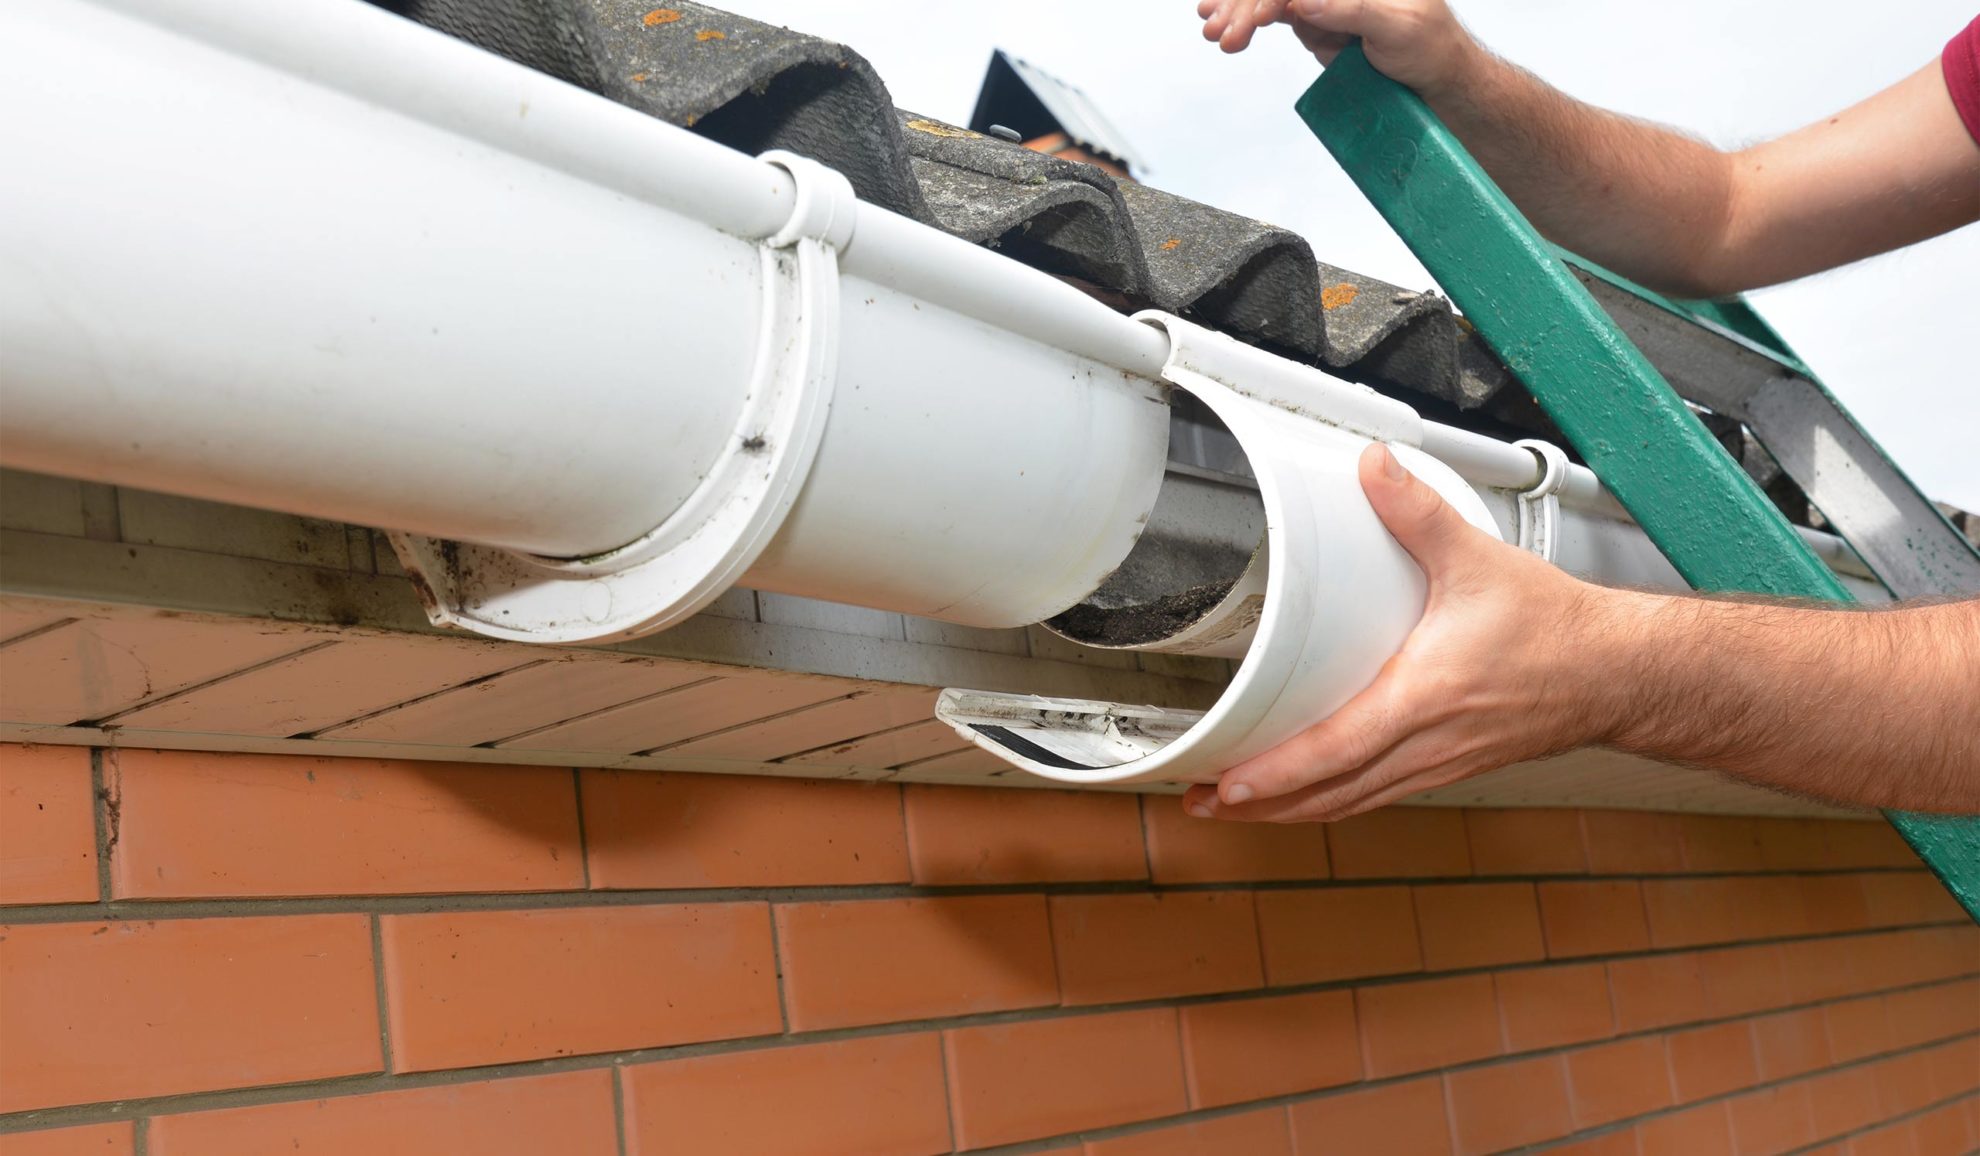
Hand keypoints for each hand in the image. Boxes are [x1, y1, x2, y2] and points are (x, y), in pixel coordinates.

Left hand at [1182, 443, 1625, 823]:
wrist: (1617, 673)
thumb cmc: (1556, 628)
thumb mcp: (1478, 559)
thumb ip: (1417, 512)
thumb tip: (1372, 467)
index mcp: (1424, 699)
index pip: (1337, 750)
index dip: (1278, 773)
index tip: (1227, 784)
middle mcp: (1426, 744)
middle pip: (1330, 794)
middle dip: (1263, 804)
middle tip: (1202, 804)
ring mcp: (1436, 764)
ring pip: (1351, 802)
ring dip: (1291, 810)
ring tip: (1234, 807)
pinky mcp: (1445, 766)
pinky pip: (1376, 796)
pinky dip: (1331, 801)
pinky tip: (1305, 796)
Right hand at [1195, 0, 1479, 95]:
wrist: (1433, 78)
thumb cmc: (1430, 45)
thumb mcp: (1398, 26)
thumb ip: (1352, 9)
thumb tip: (1303, 0)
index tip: (1256, 14)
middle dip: (1244, 4)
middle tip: (1219, 30)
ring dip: (1236, 13)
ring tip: (1216, 35)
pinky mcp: (1314, 20)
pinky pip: (1273, 14)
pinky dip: (1246, 23)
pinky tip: (1227, 34)